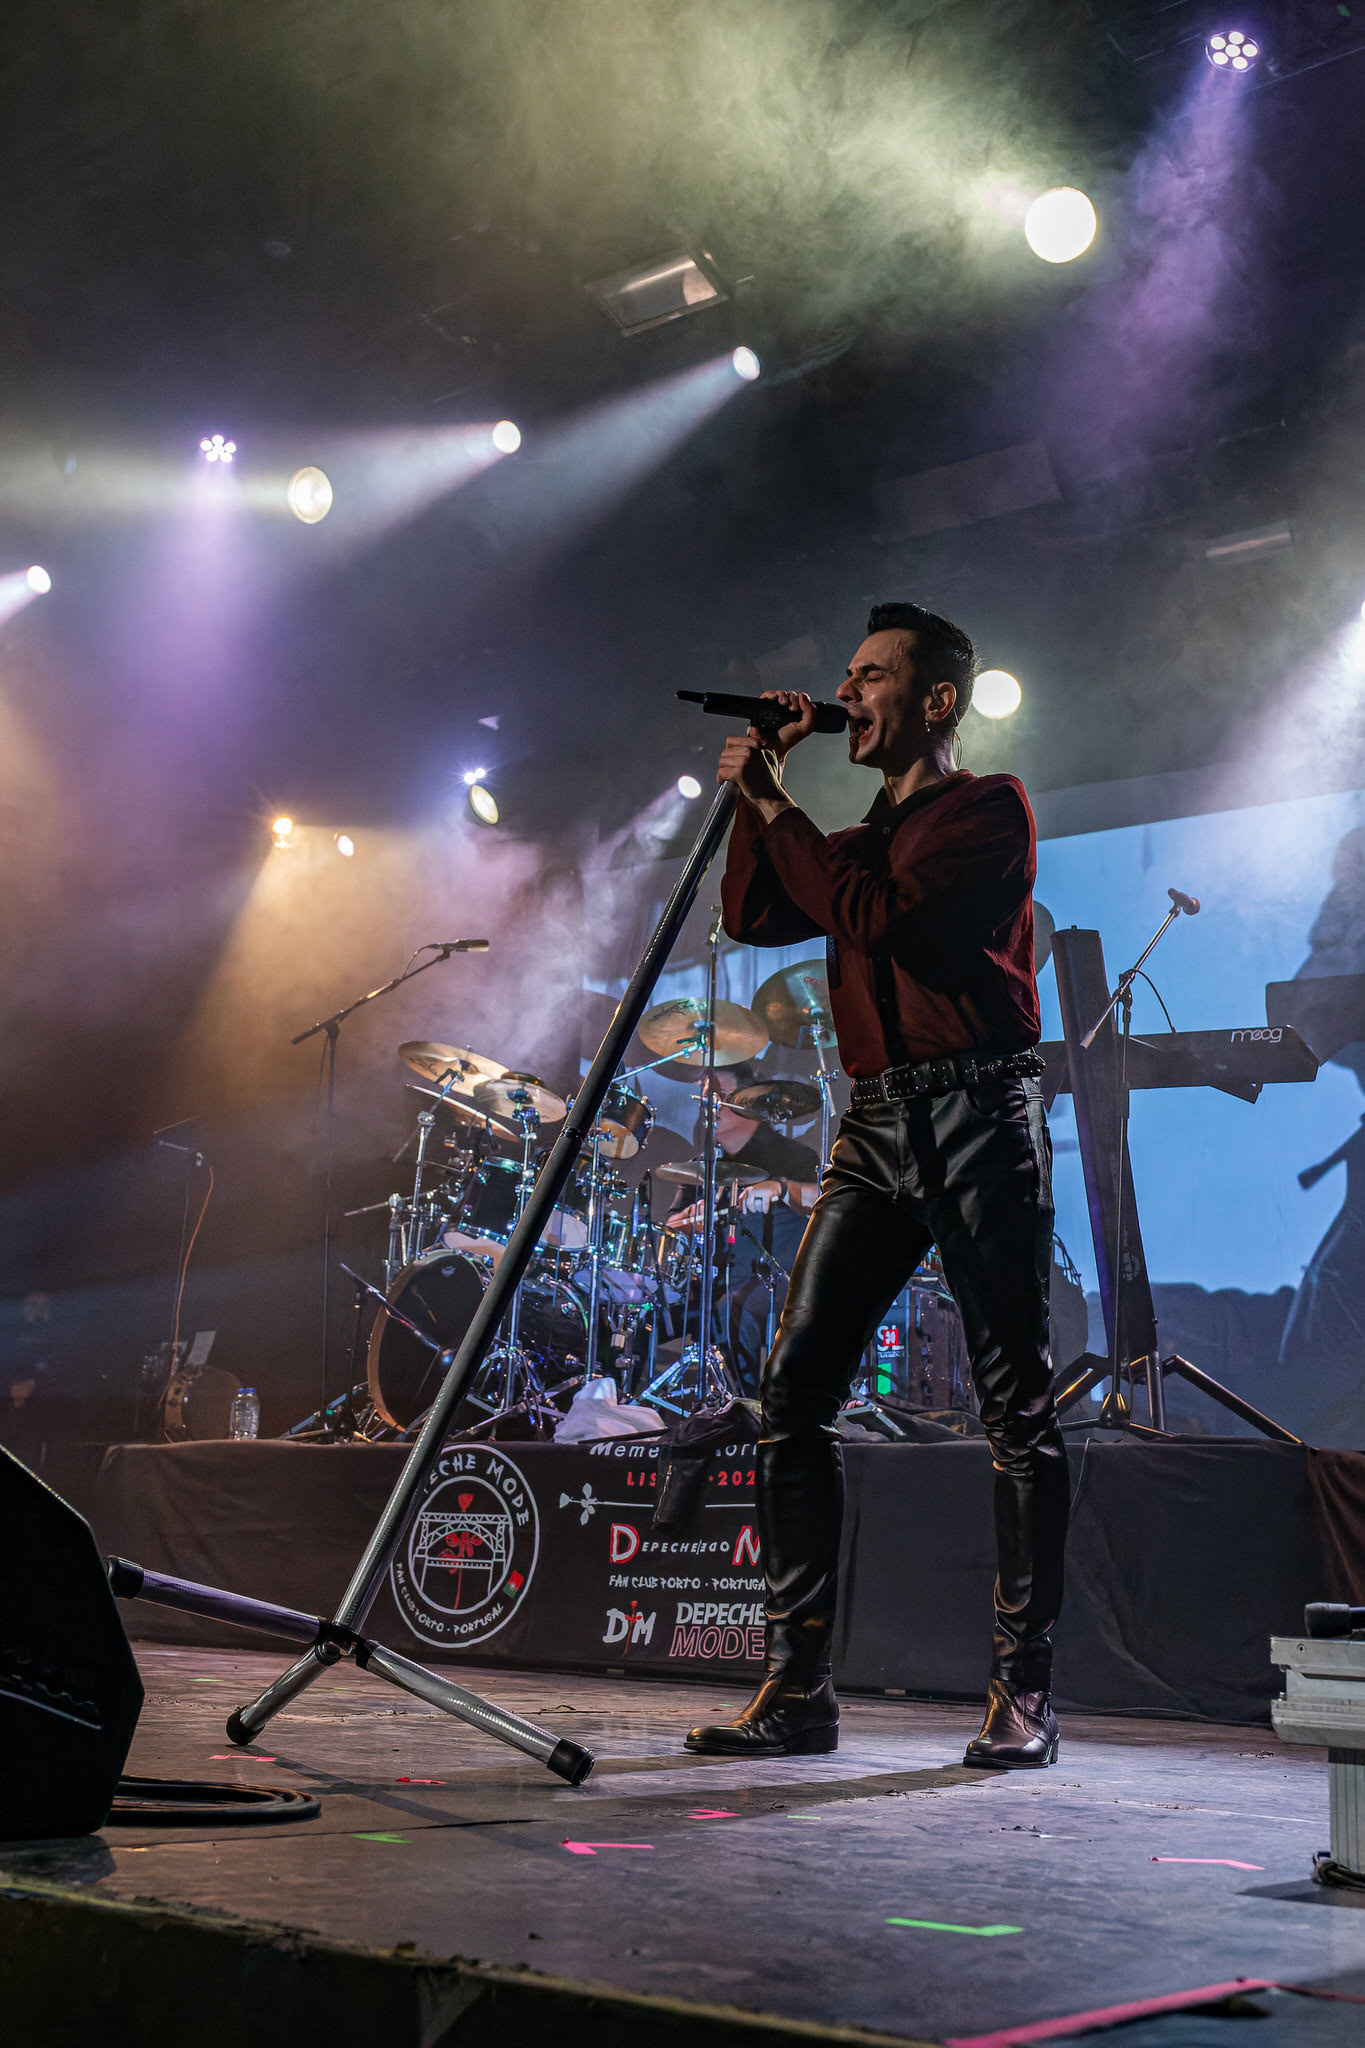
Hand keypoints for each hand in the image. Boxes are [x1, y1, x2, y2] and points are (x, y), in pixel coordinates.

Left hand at [717, 691, 815, 811]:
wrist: (772, 798)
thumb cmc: (768, 783)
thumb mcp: (768, 758)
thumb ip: (759, 745)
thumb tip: (751, 730)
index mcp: (758, 744)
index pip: (731, 741)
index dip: (730, 753)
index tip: (733, 762)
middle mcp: (752, 750)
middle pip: (725, 753)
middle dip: (726, 764)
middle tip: (732, 773)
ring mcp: (746, 760)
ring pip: (722, 762)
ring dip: (723, 772)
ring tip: (731, 779)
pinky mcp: (739, 771)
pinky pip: (721, 772)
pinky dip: (721, 779)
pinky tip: (728, 783)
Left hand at [735, 1179, 782, 1214]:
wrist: (775, 1185)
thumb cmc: (763, 1191)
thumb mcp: (753, 1194)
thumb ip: (746, 1200)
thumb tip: (738, 1208)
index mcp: (747, 1190)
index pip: (741, 1199)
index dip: (742, 1207)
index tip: (744, 1212)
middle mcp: (752, 1189)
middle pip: (749, 1203)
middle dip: (752, 1209)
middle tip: (755, 1210)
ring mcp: (759, 1191)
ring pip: (757, 1205)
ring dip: (760, 1209)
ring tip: (762, 1208)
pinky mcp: (767, 1193)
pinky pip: (764, 1205)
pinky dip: (765, 1209)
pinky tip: (766, 1210)